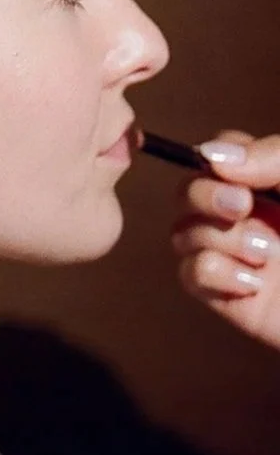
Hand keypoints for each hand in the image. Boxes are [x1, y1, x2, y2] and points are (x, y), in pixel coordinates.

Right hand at [171, 130, 279, 350]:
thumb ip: (277, 157)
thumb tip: (214, 155)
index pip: (224, 155)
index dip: (217, 158)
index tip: (241, 175)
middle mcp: (259, 217)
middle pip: (190, 191)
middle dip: (205, 196)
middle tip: (243, 208)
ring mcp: (245, 258)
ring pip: (184, 232)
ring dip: (216, 237)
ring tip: (266, 255)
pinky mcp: (236, 299)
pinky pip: (191, 274)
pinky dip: (213, 272)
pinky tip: (253, 281)